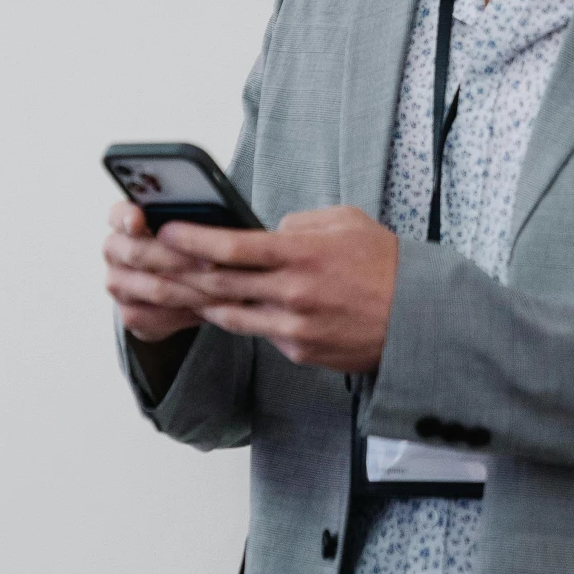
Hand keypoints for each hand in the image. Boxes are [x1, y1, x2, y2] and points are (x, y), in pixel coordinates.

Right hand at [102, 200, 207, 341]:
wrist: (173, 283)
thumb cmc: (185, 243)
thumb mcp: (188, 224)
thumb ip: (189, 218)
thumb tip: (213, 217)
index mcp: (123, 219)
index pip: (118, 214)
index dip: (127, 217)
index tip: (138, 220)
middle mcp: (114, 249)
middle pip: (139, 253)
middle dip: (180, 259)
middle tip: (214, 264)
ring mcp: (117, 283)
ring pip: (154, 288)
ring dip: (192, 291)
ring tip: (224, 290)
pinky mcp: (127, 313)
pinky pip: (157, 317)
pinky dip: (188, 313)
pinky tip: (210, 309)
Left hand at [151, 206, 398, 373]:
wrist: (420, 319)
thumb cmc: (385, 264)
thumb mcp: (346, 222)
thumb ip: (300, 224)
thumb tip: (266, 232)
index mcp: (302, 254)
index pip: (232, 247)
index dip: (192, 240)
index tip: (166, 231)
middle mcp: (292, 293)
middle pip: (219, 283)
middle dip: (179, 271)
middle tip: (152, 260)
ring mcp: (294, 327)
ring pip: (230, 314)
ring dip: (199, 301)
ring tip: (176, 286)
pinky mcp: (300, 351)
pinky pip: (260, 332)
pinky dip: (242, 318)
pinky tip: (224, 307)